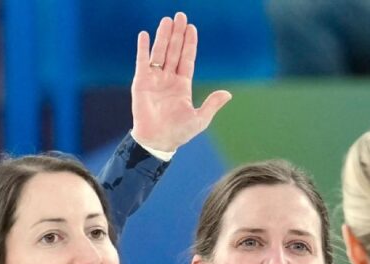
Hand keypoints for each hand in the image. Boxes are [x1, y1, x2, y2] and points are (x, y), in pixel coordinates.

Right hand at [131, 12, 232, 152]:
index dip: (190, 44)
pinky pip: (142, 61)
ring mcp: (154, 79)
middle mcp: (168, 79)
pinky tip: (144, 35)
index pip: (187, 59)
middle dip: (178, 34)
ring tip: (167, 20)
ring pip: (160, 52)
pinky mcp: (141, 82)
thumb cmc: (178, 133)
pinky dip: (143, 48)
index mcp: (182, 85)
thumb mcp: (200, 119)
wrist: (157, 141)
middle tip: (180, 16)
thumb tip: (228, 94)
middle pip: (174, 51)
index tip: (192, 28)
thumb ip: (212, 104)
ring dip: (163, 36)